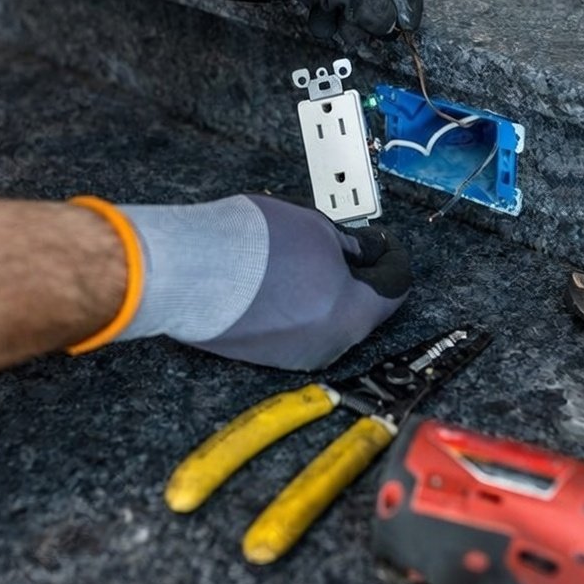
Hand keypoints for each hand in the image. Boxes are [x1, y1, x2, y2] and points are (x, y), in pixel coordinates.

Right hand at [114, 195, 410, 369]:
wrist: (188, 269)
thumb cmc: (251, 245)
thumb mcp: (317, 227)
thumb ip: (350, 245)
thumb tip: (361, 251)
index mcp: (353, 315)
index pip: (394, 291)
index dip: (392, 260)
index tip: (383, 245)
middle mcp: (329, 345)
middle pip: (360, 310)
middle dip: (355, 278)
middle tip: (342, 247)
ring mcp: (294, 355)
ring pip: (325, 321)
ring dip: (322, 293)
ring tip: (297, 259)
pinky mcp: (263, 356)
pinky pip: (294, 330)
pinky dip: (293, 307)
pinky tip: (274, 281)